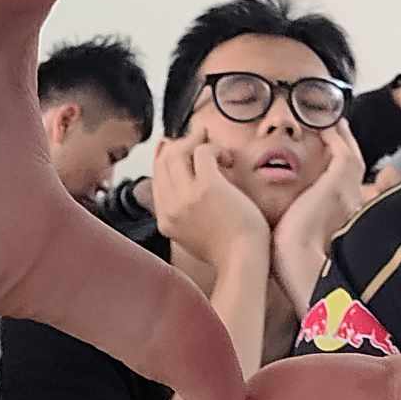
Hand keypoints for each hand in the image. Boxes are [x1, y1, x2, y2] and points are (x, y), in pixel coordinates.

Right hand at [151, 125, 269, 268]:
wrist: (243, 261)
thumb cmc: (230, 249)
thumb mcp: (194, 234)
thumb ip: (183, 212)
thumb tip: (185, 180)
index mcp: (165, 219)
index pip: (157, 177)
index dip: (167, 156)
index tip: (179, 144)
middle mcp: (170, 207)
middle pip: (164, 161)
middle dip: (182, 144)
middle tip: (201, 138)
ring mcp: (186, 196)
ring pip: (178, 152)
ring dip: (197, 143)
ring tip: (217, 151)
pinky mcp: (207, 186)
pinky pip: (202, 151)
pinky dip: (215, 149)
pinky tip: (227, 160)